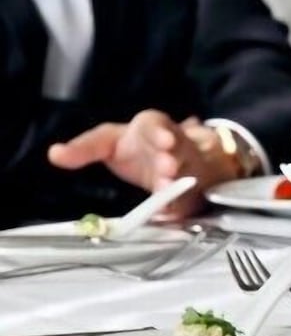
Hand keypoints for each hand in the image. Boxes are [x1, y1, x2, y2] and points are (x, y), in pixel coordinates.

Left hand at [47, 110, 240, 218]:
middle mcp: (174, 145)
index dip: (160, 132)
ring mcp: (186, 166)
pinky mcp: (191, 189)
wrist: (174, 160)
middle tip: (167, 167)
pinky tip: (170, 211)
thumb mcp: (108, 142)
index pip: (156, 124)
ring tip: (168, 187)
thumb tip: (54, 154)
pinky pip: (188, 197)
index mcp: (152, 128)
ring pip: (187, 170)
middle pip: (178, 148)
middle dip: (172, 157)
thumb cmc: (137, 149)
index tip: (163, 140)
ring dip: (179, 179)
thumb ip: (84, 149)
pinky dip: (180, 203)